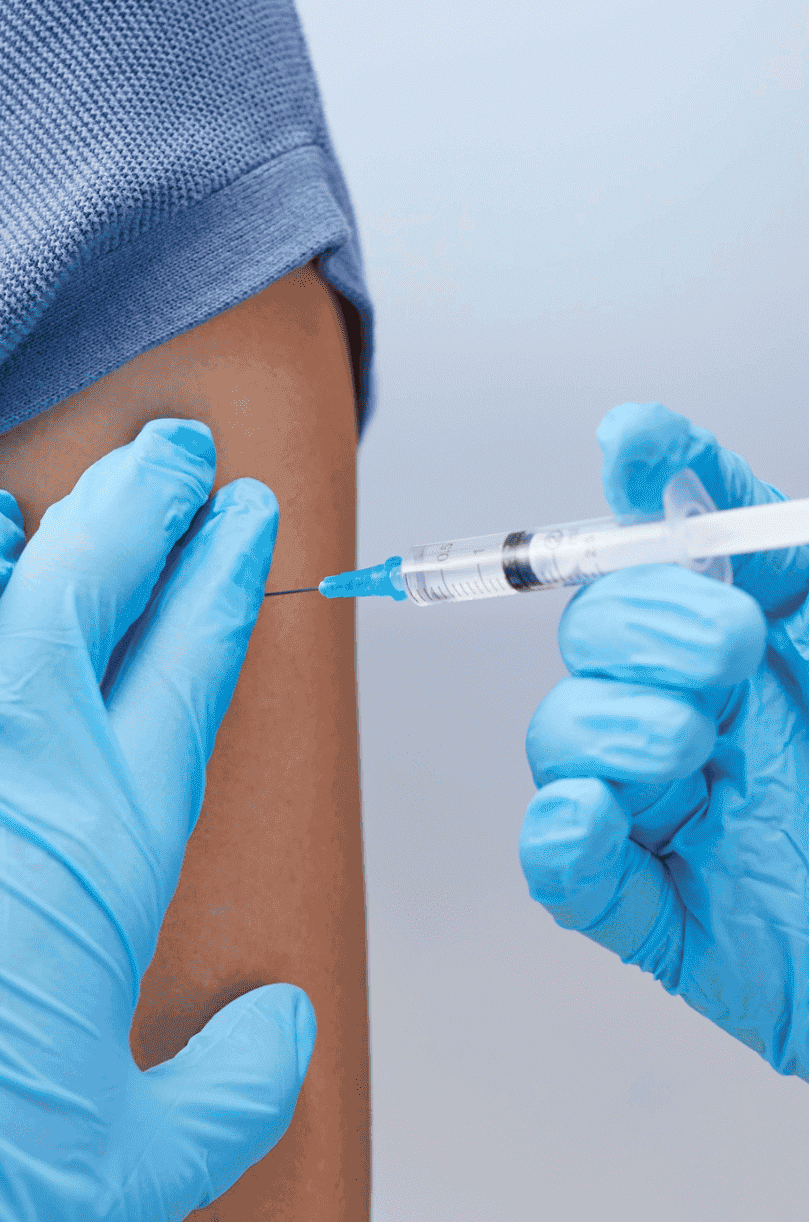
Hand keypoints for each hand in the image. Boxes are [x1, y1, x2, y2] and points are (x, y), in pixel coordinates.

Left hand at [0, 420, 315, 1219]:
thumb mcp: (144, 1142)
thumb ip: (234, 1076)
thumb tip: (282, 1035)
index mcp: (111, 822)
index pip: (193, 642)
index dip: (226, 563)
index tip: (242, 517)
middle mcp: (0, 744)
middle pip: (91, 564)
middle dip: (145, 495)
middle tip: (168, 462)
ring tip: (13, 522)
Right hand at [523, 402, 808, 1075]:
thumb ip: (794, 567)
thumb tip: (704, 490)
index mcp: (772, 653)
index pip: (686, 548)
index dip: (655, 486)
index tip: (639, 440)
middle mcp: (710, 718)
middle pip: (597, 634)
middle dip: (640, 626)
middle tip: (729, 650)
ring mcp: (675, 812)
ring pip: (563, 740)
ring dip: (609, 729)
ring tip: (688, 750)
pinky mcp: (654, 908)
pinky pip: (563, 867)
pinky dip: (562, 838)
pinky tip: (596, 817)